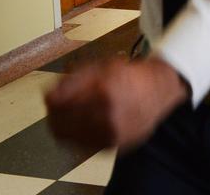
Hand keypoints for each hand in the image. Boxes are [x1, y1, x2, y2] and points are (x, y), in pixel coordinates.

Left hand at [45, 57, 188, 152]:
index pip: (61, 101)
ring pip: (69, 136)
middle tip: (54, 105)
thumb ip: (77, 75)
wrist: (160, 91)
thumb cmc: (132, 76)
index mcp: (104, 89)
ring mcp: (111, 132)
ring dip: (61, 124)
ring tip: (63, 115)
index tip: (49, 93)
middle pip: (61, 120)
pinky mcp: (113, 145)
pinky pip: (82, 145)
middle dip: (54, 111)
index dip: (51, 96)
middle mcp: (107, 113)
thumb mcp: (104, 65)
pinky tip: (77, 126)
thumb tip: (54, 89)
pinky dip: (75, 136)